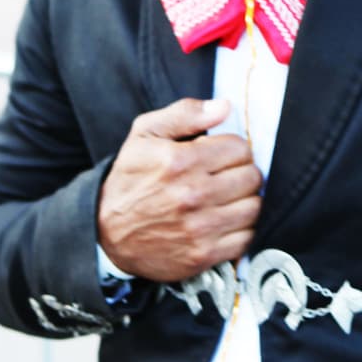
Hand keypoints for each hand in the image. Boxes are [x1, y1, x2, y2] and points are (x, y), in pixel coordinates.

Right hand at [97, 96, 261, 281]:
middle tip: (227, 176)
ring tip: (228, 198)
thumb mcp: (144, 134)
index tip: (222, 155)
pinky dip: (242, 228)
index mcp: (179, 161)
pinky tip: (226, 220)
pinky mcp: (203, 254)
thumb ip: (185, 114)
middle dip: (243, 172)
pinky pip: (246, 237)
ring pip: (254, 207)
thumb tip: (225, 107)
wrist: (106, 233)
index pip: (240, 148)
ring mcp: (199, 228)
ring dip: (245, 200)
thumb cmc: (130, 179)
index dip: (234, 148)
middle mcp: (192, 195)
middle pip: (252, 177)